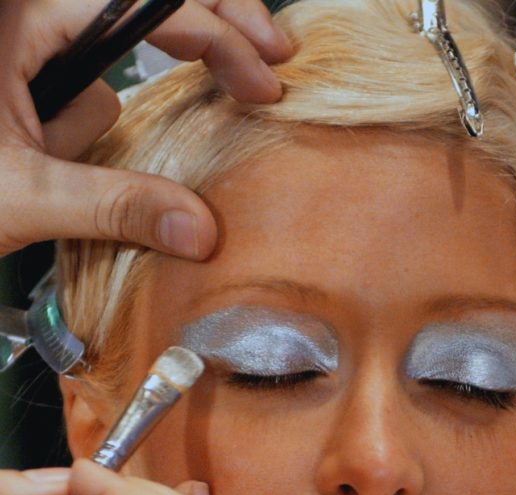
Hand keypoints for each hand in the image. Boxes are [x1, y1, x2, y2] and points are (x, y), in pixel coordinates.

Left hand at [0, 0, 291, 258]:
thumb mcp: (23, 198)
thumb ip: (115, 208)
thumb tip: (201, 229)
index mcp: (18, 16)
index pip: (149, 6)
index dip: (220, 35)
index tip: (266, 77)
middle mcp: (23, 22)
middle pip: (141, 12)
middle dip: (206, 34)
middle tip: (269, 54)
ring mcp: (21, 56)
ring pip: (99, 84)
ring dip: (97, 132)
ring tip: (51, 176)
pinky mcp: (19, 94)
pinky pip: (74, 110)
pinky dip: (78, 144)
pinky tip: (40, 173)